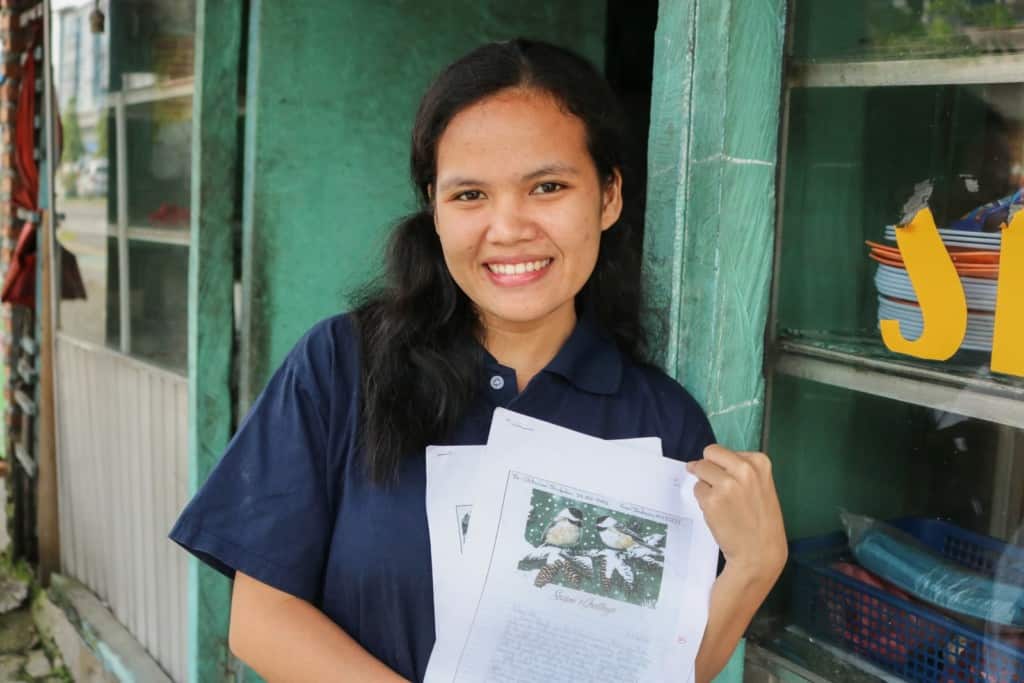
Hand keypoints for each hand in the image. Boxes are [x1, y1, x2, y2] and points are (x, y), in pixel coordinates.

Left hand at [687, 445, 786, 583]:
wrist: (760, 554)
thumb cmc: (762, 522)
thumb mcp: (762, 487)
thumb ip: (740, 471)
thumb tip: (701, 462)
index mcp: (759, 462)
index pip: (724, 451)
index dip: (723, 466)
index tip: (733, 483)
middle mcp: (744, 469)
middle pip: (709, 454)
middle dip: (707, 467)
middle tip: (717, 487)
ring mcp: (726, 484)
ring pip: (700, 470)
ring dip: (705, 485)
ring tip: (722, 504)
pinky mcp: (711, 500)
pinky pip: (697, 490)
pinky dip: (703, 500)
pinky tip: (718, 513)